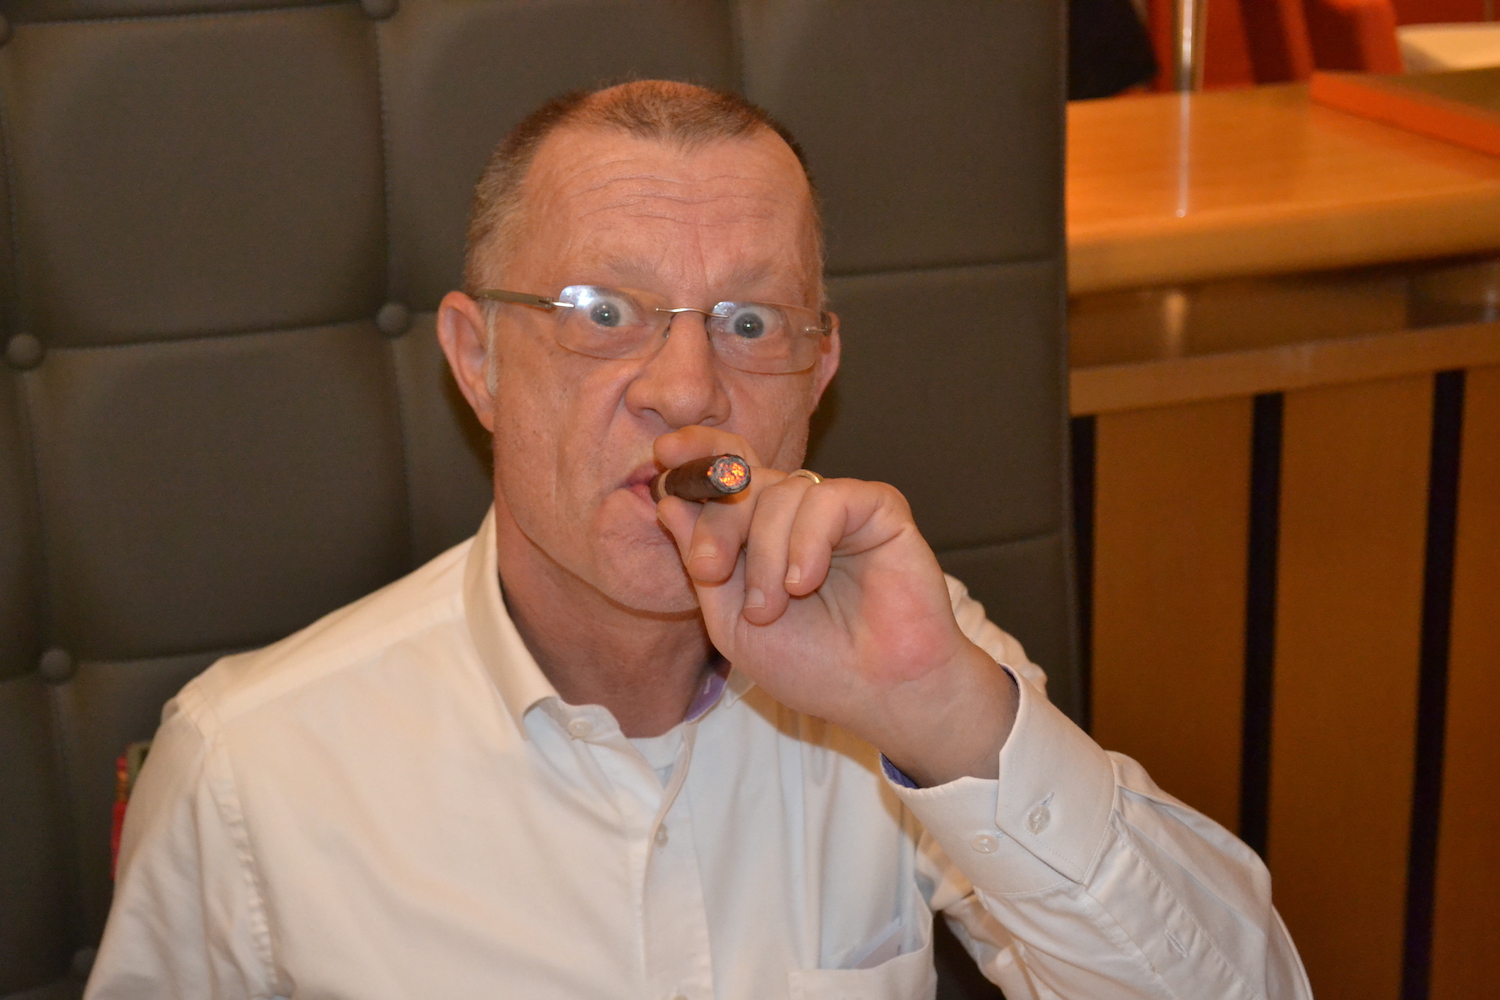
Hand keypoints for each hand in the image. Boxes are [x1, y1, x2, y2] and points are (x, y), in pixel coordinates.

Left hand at [653, 426, 1016, 785]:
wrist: (879, 694)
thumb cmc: (812, 665)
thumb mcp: (730, 621)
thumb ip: (701, 562)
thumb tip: (667, 500)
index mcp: (762, 534)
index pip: (729, 474)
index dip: (699, 455)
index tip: (664, 453)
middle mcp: (799, 515)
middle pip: (746, 480)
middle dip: (717, 523)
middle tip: (710, 571)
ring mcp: (840, 511)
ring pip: (782, 491)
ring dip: (765, 553)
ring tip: (773, 607)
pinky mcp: (880, 511)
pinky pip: (829, 499)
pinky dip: (807, 540)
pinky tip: (805, 581)